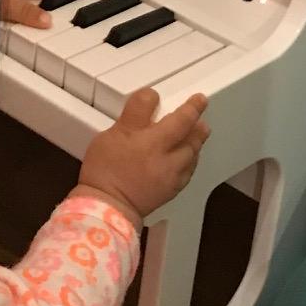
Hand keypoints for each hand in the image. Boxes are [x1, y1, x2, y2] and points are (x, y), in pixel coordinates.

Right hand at [74, 88, 209, 224]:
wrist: (107, 207)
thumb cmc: (104, 169)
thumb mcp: (111, 135)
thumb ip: (134, 116)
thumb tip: (150, 98)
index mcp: (153, 141)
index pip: (177, 117)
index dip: (189, 106)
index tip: (196, 98)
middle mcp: (168, 158)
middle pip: (190, 136)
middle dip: (197, 121)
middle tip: (200, 111)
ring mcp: (171, 176)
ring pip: (192, 154)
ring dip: (196, 141)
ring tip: (198, 131)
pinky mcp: (171, 191)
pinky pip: (188, 172)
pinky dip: (190, 161)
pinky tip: (188, 158)